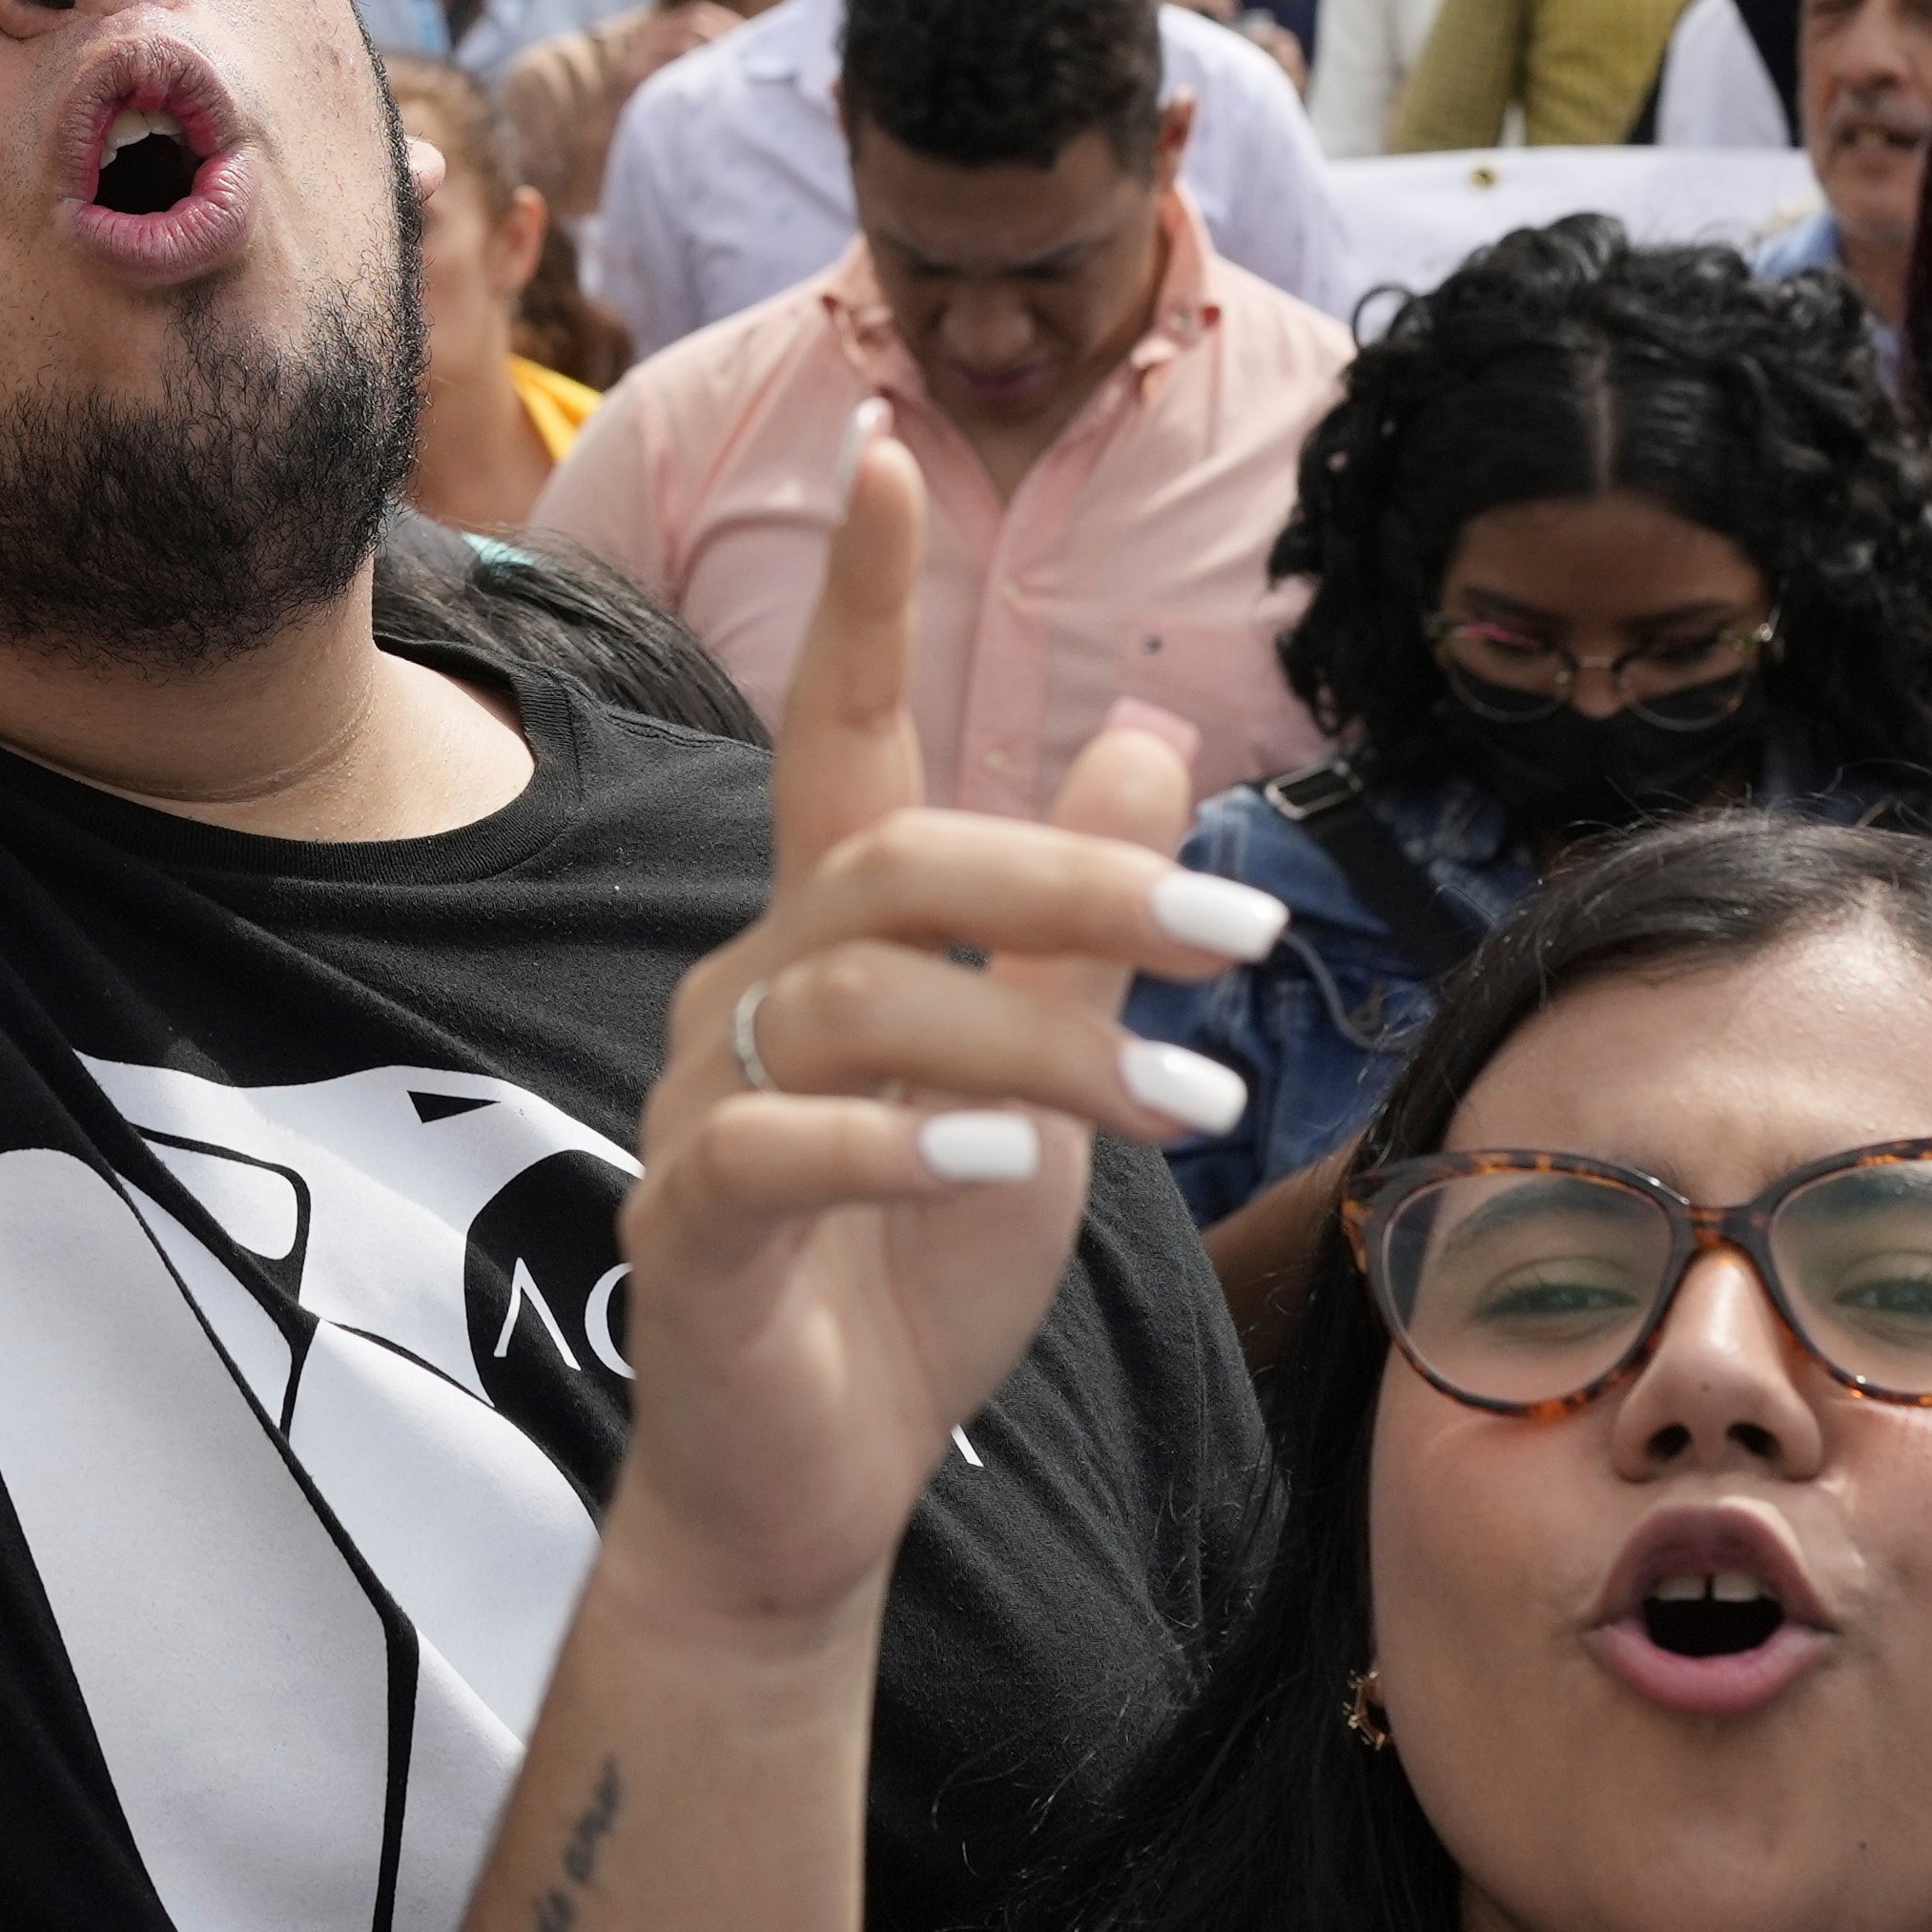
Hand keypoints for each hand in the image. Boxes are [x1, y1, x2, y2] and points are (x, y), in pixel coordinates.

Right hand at [606, 429, 1263, 1645]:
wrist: (810, 1491)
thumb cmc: (914, 1279)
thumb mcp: (1042, 1082)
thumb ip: (1082, 929)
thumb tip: (1145, 730)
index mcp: (828, 935)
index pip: (836, 726)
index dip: (856, 588)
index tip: (885, 440)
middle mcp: (745, 984)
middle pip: (894, 857)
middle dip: (1076, 881)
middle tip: (1246, 938)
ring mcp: (700, 1101)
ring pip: (855, 997)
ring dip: (1038, 1046)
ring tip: (1183, 1114)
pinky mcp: (685, 1224)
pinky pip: (762, 1146)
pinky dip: (886, 1148)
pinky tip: (992, 1173)